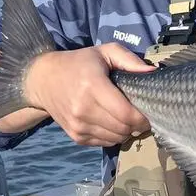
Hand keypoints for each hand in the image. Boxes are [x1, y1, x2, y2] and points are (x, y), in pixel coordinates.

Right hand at [23, 44, 154, 146]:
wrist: (42, 80)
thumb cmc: (78, 63)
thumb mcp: (103, 52)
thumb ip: (129, 60)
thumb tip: (153, 72)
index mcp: (92, 86)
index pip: (126, 114)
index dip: (142, 118)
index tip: (149, 113)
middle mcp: (83, 109)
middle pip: (123, 128)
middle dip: (136, 125)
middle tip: (138, 115)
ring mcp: (78, 125)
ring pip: (116, 139)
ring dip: (126, 132)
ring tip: (124, 118)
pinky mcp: (76, 136)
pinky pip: (105, 143)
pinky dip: (113, 136)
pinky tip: (111, 123)